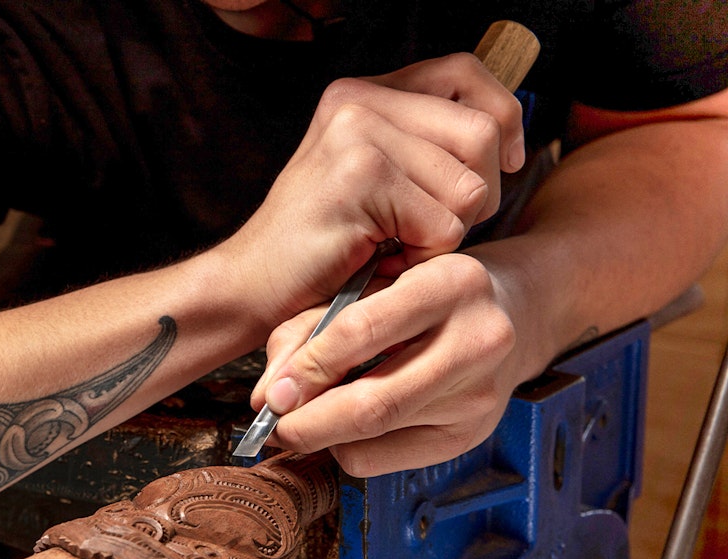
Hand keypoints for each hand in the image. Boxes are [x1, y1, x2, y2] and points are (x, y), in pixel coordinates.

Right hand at [227, 52, 526, 320]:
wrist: (251, 286)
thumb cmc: (318, 244)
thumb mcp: (371, 176)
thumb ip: (423, 144)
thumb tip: (506, 135)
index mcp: (363, 94)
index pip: (466, 72)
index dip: (503, 115)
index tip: (505, 161)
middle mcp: (359, 102)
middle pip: (482, 132)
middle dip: (478, 195)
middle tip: (427, 227)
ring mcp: (357, 135)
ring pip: (469, 186)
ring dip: (446, 232)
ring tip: (396, 243)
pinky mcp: (361, 177)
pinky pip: (444, 224)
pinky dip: (423, 256)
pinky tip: (382, 258)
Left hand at [251, 253, 528, 475]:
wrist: (507, 314)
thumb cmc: (416, 295)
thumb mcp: (367, 285)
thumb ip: (309, 329)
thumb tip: (267, 395)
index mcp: (451, 281)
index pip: (362, 330)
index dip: (308, 368)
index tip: (273, 392)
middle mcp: (479, 338)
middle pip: (374, 402)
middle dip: (310, 422)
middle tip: (274, 426)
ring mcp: (481, 393)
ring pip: (377, 435)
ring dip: (324, 437)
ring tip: (299, 424)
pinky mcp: (472, 433)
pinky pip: (387, 459)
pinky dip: (349, 449)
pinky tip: (343, 428)